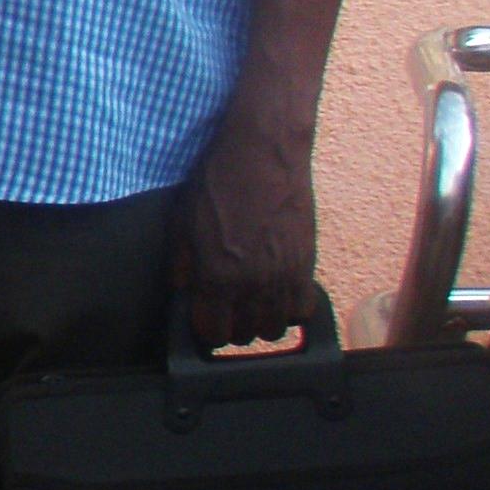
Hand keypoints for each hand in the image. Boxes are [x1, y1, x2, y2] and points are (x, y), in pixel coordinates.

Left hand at [176, 114, 318, 346]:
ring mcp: (285, 277)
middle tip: (224, 307)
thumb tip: (183, 292)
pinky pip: (303, 310)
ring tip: (250, 302)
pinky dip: (289, 309)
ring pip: (275, 329)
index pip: (212, 331)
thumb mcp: (182, 221)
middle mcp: (254, 284)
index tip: (202, 316)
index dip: (204, 328)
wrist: (262, 154)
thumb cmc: (216, 182)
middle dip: (231, 326)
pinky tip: (276, 293)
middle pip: (245, 335)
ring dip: (260, 321)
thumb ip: (181, 264)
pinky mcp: (308, 265)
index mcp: (217, 275)